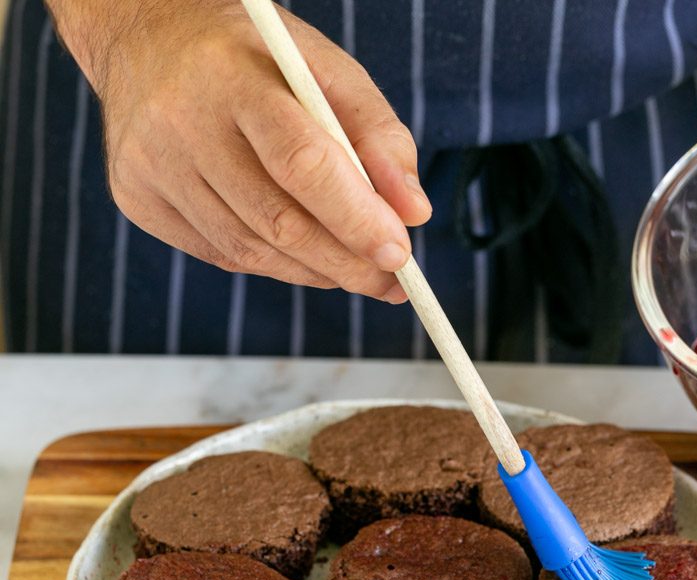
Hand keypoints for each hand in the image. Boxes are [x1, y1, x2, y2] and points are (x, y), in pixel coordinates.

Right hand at [46, 0, 431, 300]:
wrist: (143, 36)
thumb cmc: (249, 56)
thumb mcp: (321, 67)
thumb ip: (377, 133)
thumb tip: (413, 212)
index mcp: (229, 75)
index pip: (302, 162)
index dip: (355, 218)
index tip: (399, 254)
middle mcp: (178, 122)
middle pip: (276, 220)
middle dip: (344, 262)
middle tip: (388, 281)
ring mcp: (150, 166)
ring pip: (248, 251)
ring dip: (313, 272)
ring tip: (352, 270)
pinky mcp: (137, 199)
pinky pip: (221, 255)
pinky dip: (272, 263)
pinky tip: (299, 254)